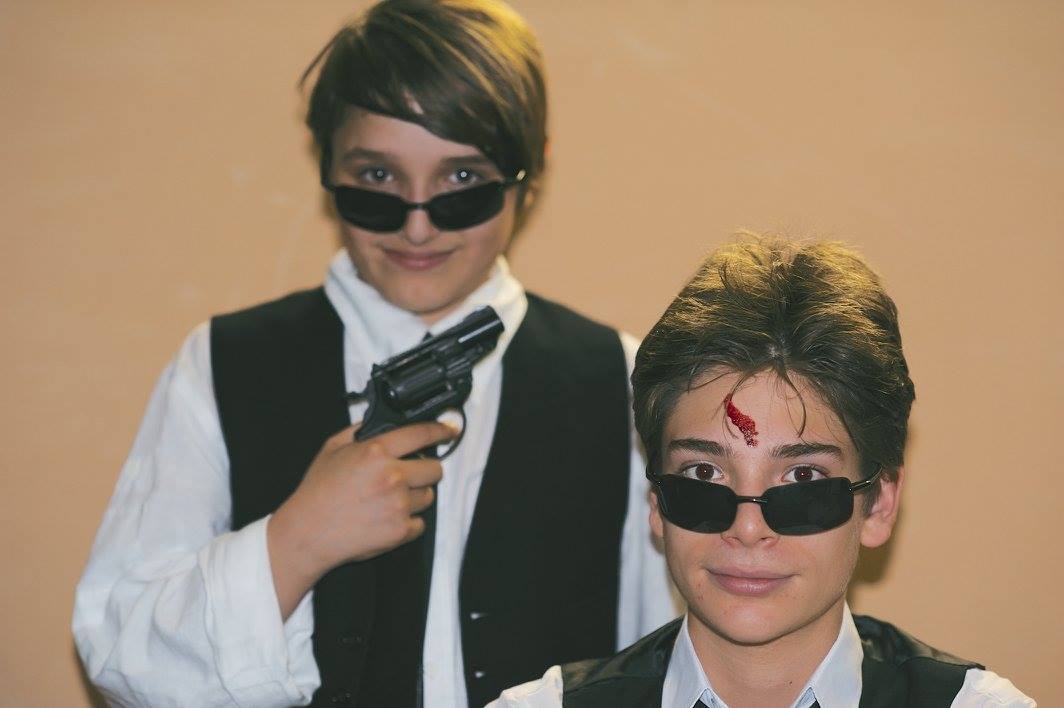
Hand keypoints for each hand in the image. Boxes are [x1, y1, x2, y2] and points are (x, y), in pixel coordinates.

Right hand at [266, 421, 453, 618]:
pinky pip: (419, 523)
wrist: (308, 533)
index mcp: (376, 452)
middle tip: (409, 475)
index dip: (440, 430)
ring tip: (388, 500)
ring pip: (429, 496)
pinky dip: (408, 522)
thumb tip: (381, 423)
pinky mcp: (400, 530)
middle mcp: (391, 477)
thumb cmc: (317, 493)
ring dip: (415, 496)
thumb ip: (360, 431)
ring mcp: (399, 505)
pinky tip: (386, 518)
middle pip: (435, 469)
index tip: (449, 430)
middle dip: (425, 470)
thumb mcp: (332, 448)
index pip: (421, 434)